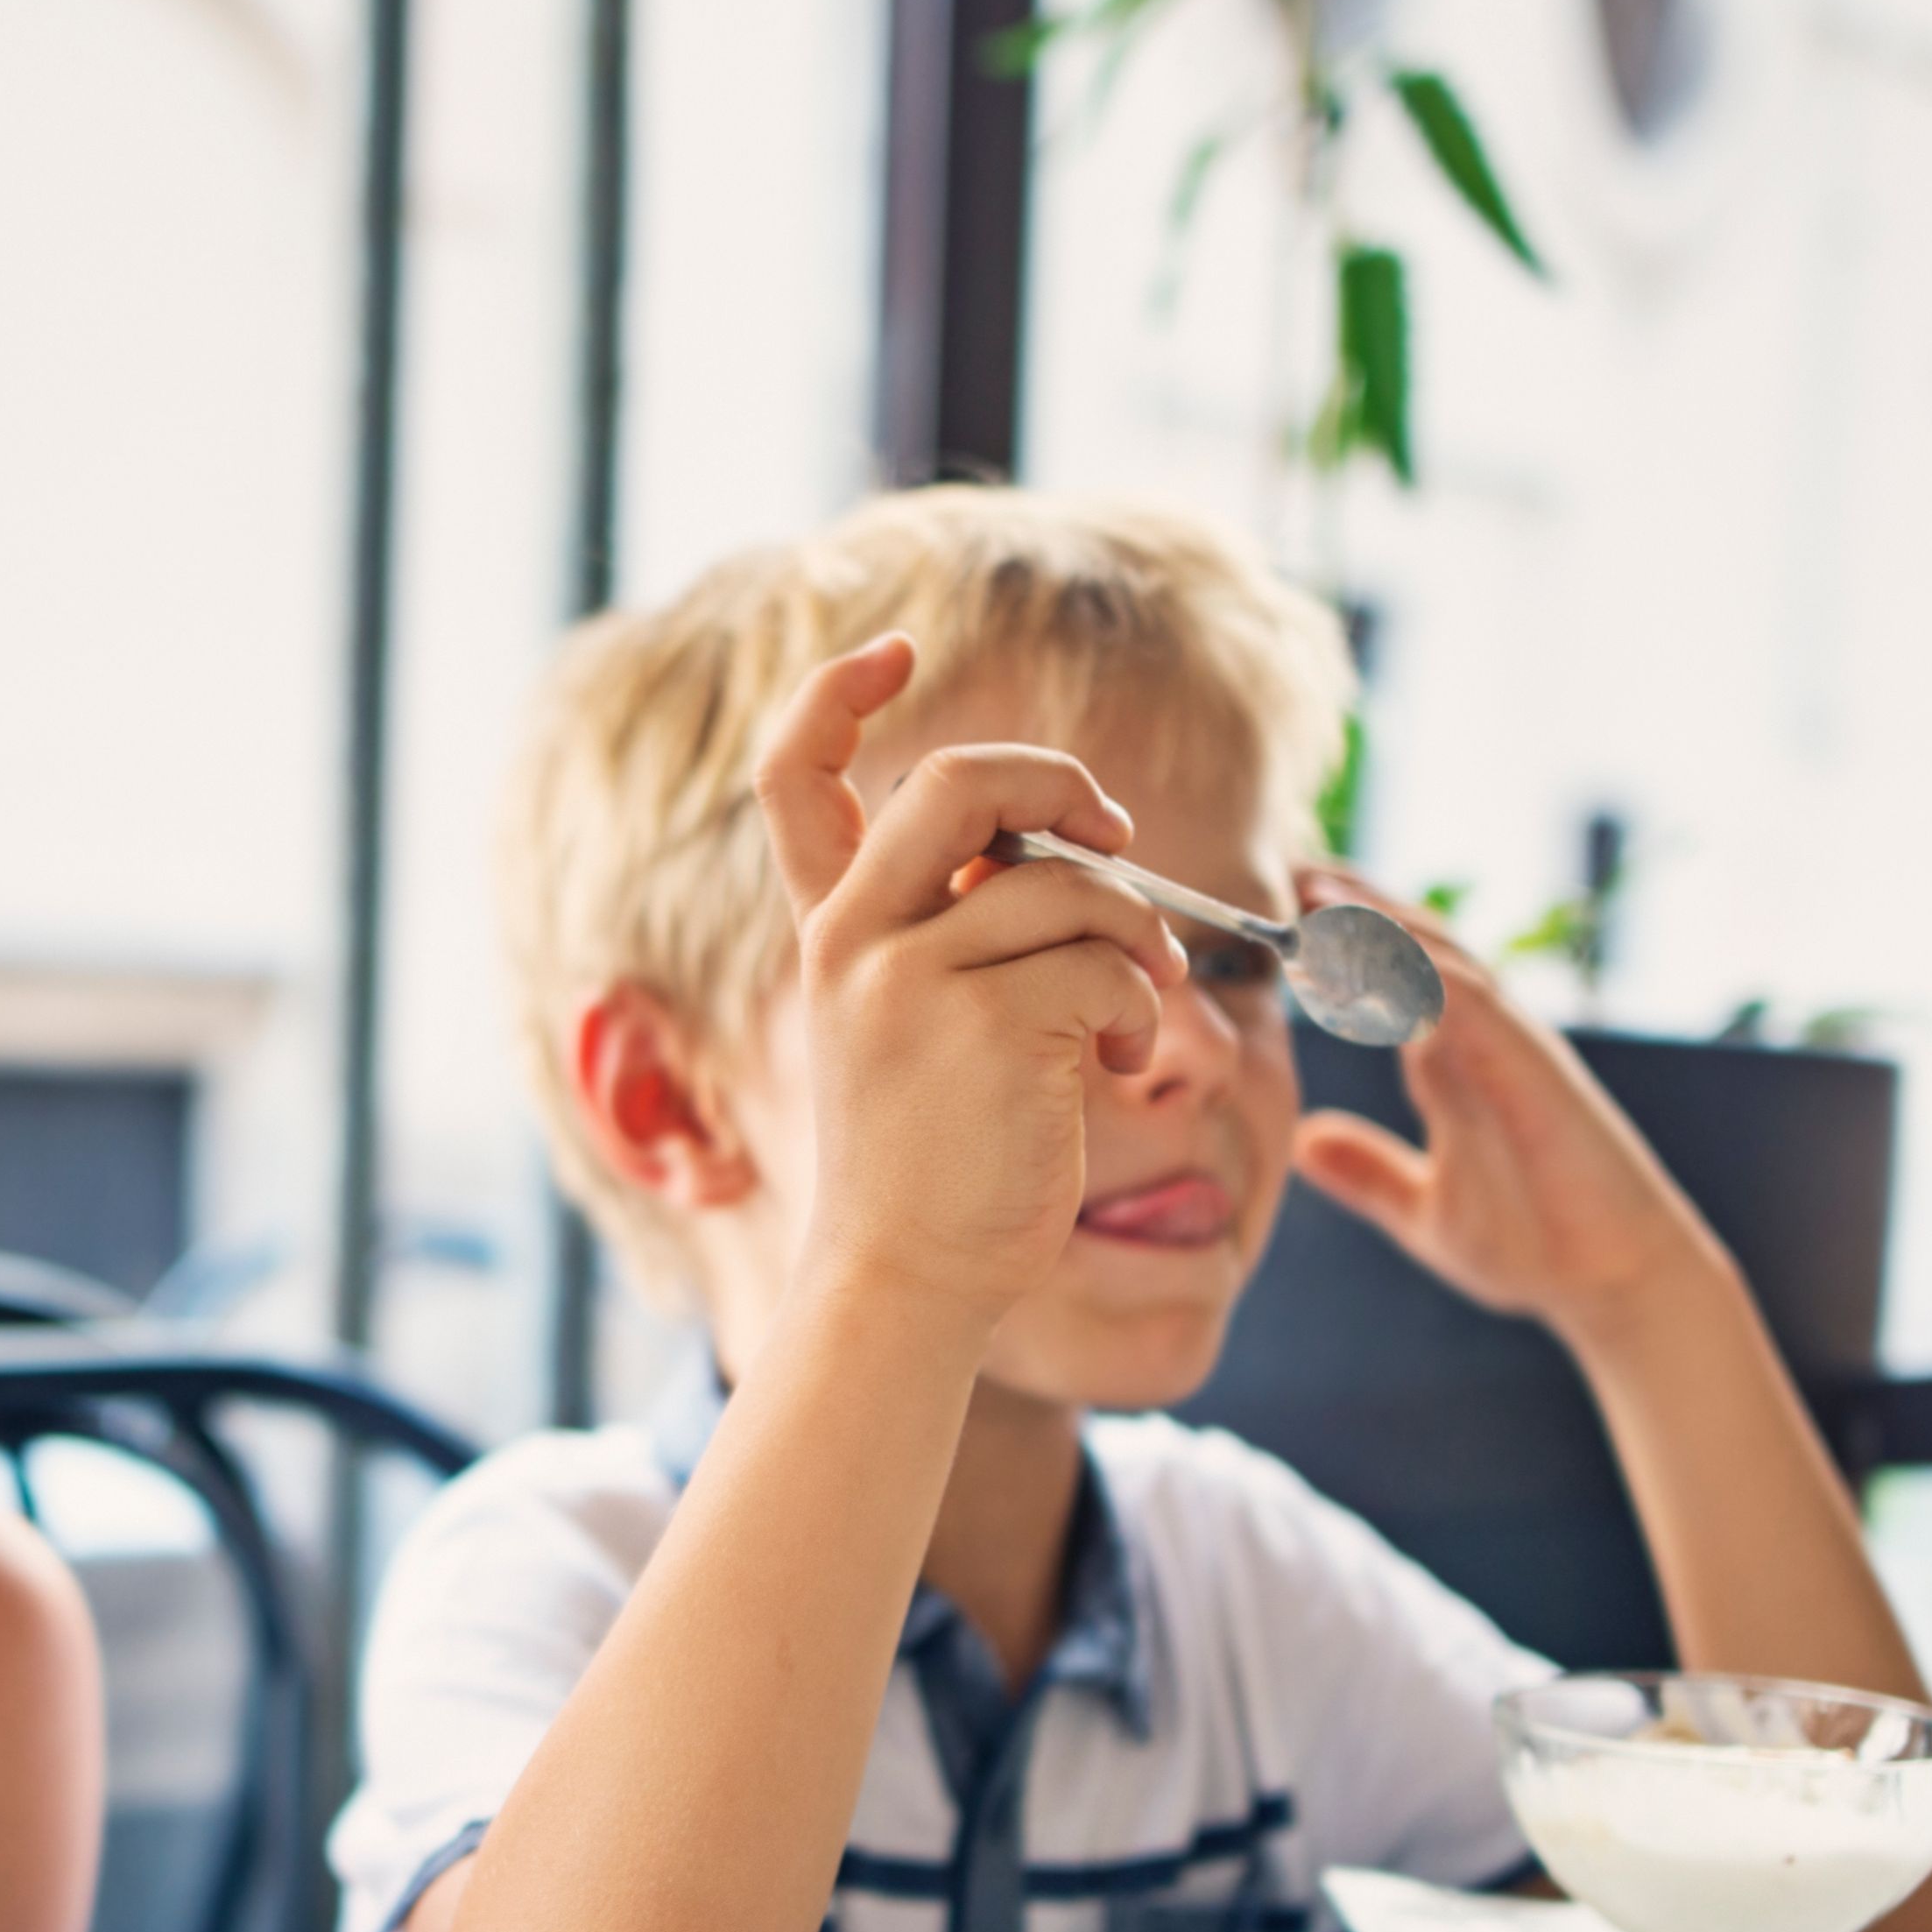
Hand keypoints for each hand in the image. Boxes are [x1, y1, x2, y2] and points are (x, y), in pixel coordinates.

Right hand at [746, 633, 1188, 1324]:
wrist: (908, 1280)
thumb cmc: (932, 1160)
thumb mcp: (905, 1025)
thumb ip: (949, 928)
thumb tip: (1063, 844)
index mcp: (829, 932)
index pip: (791, 779)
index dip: (835, 694)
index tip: (892, 651)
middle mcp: (853, 941)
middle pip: (959, 781)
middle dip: (1058, 784)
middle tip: (1111, 834)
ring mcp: (911, 980)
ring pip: (1066, 884)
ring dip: (1135, 934)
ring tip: (1135, 1001)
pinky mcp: (987, 1027)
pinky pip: (1106, 966)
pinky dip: (1140, 1008)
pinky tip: (1116, 1063)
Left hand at [1280, 891, 1724, 1345]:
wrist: (1618, 1282)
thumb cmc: (1537, 1245)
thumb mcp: (1423, 1212)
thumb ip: (1369, 1174)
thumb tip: (1304, 1143)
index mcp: (1450, 1064)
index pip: (1384, 980)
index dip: (1331, 945)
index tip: (1265, 920)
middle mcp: (1480, 1040)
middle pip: (1412, 946)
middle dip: (1350, 906)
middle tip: (1283, 869)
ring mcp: (1510, 1046)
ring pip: (1441, 956)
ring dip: (1380, 922)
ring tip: (1317, 893)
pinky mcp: (1534, 1066)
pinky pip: (1473, 1000)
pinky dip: (1424, 970)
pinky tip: (1374, 952)